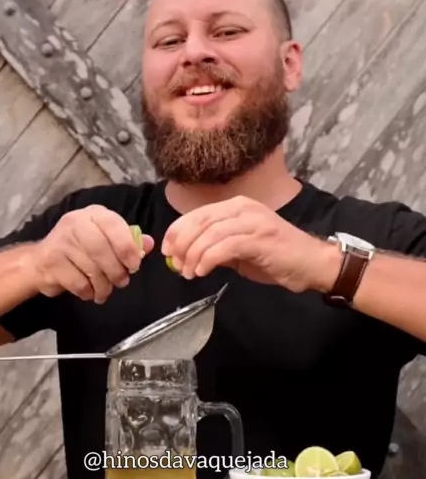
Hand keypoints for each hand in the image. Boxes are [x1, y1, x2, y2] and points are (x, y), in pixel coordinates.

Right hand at [27, 207, 153, 302]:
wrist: (41, 260)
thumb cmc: (81, 248)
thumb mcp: (106, 238)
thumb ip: (128, 241)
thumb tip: (149, 244)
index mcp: (94, 214)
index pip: (114, 225)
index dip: (127, 247)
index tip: (134, 266)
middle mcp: (75, 222)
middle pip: (101, 249)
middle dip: (115, 271)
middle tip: (122, 282)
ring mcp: (61, 241)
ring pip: (90, 268)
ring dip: (103, 285)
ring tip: (106, 291)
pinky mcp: (51, 261)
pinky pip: (78, 282)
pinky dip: (88, 291)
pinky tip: (89, 292)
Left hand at [162, 196, 339, 293]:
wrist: (312, 263)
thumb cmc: (276, 257)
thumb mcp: (240, 248)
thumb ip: (216, 246)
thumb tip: (186, 254)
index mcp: (237, 206)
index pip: (198, 214)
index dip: (177, 230)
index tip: (166, 249)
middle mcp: (243, 207)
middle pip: (200, 221)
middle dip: (182, 243)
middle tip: (175, 264)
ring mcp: (253, 221)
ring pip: (210, 233)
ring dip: (193, 255)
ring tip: (189, 272)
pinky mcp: (260, 238)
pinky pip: (225, 246)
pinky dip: (208, 259)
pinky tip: (202, 272)